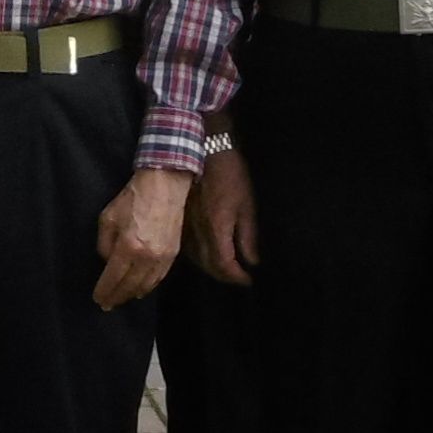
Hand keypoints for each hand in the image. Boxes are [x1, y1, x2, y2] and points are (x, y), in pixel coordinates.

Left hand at [95, 167, 189, 307]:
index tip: (98, 299)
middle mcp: (146, 257)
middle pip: (129, 286)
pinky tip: (140, 290)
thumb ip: (104, 245)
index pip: (113, 278)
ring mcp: (162, 257)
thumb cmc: (132, 198)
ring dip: (131, 294)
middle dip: (116, 297)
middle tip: (107, 304)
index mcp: (128, 247)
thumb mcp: (107, 218)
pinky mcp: (173, 254)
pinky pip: (158, 278)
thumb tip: (108, 262)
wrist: (164, 186)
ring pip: (145, 286)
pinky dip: (147, 287)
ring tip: (121, 299)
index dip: (104, 291)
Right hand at [187, 147, 259, 286]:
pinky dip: (200, 258)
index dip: (237, 277)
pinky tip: (208, 255)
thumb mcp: (247, 205)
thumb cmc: (231, 176)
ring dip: (212, 269)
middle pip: (209, 266)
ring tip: (226, 270)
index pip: (225, 265)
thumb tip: (251, 261)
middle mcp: (197, 234)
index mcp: (216, 230)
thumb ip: (248, 236)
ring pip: (196, 259)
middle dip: (225, 276)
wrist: (204, 151)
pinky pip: (188, 248)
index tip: (248, 281)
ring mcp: (185, 227)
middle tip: (239, 278)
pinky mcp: (180, 221)